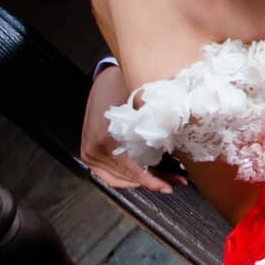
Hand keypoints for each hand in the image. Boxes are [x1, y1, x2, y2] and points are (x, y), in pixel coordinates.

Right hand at [80, 64, 182, 191]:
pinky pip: (107, 173)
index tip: (171, 187)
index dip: (153, 182)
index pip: (133, 171)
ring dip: (141, 181)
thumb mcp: (143, 110)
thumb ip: (153, 133)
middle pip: (127, 177)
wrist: (106, 78)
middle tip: (175, 182)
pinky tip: (144, 175)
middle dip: (152, 182)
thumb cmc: (127, 89)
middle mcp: (94, 150)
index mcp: (107, 141)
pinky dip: (125, 177)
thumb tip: (175, 155)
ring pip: (117, 178)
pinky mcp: (89, 152)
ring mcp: (89, 152)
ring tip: (165, 180)